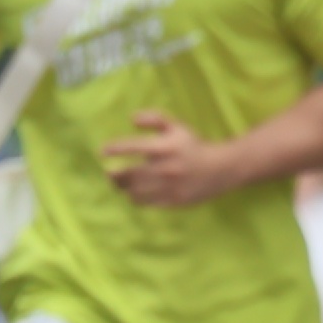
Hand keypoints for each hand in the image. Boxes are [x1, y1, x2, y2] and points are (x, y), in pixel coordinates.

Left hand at [100, 111, 238, 208]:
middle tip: (110, 173)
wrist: (219, 169)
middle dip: (114, 174)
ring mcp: (168, 186)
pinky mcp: (172, 201)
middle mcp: (165, 167)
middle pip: (129, 174)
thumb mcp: (176, 126)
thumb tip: (132, 119)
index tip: (103, 151)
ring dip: (124, 187)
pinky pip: (146, 203)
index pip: (132, 147)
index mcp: (165, 147)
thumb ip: (154, 118)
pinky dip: (136, 198)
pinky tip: (135, 194)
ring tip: (120, 184)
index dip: (115, 149)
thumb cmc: (193, 146)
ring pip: (135, 191)